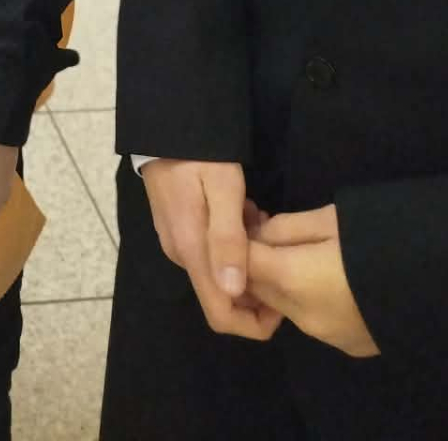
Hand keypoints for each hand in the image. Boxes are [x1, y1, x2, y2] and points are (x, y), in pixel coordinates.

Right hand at [142, 159, 281, 341]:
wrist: (164, 125)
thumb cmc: (198, 154)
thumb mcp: (222, 188)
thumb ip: (228, 239)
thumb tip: (234, 292)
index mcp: (191, 251)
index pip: (221, 314)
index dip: (256, 323)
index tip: (283, 301)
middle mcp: (181, 255)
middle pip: (224, 294)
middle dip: (256, 278)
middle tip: (271, 238)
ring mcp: (177, 242)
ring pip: (220, 270)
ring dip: (246, 255)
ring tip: (258, 216)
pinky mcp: (178, 228)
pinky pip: (211, 251)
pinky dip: (233, 241)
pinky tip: (243, 210)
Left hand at [247, 205, 379, 358]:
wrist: (444, 283)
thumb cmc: (381, 237)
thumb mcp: (330, 218)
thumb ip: (286, 228)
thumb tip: (260, 234)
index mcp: (293, 280)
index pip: (241, 263)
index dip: (235, 240)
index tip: (240, 218)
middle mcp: (304, 317)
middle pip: (259, 288)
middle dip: (255, 262)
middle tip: (263, 229)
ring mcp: (327, 336)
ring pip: (284, 307)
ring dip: (279, 282)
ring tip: (296, 251)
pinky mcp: (349, 345)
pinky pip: (311, 319)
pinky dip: (305, 298)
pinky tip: (323, 276)